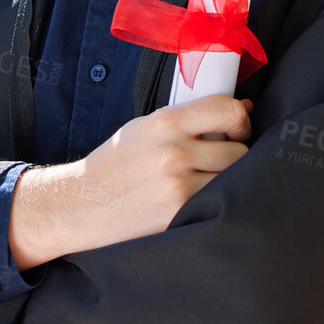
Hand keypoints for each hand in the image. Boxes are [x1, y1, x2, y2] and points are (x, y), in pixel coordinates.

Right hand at [7, 94, 252, 269]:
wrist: (81, 204)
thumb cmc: (115, 164)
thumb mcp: (144, 128)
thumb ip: (189, 118)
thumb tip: (242, 107)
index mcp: (164, 123)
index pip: (226, 110)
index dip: (240, 119)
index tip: (236, 128)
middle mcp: (173, 153)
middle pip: (239, 150)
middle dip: (235, 154)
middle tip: (220, 159)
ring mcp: (178, 188)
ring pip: (234, 179)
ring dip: (228, 179)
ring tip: (207, 179)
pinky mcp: (179, 216)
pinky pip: (218, 202)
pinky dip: (216, 200)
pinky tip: (200, 199)